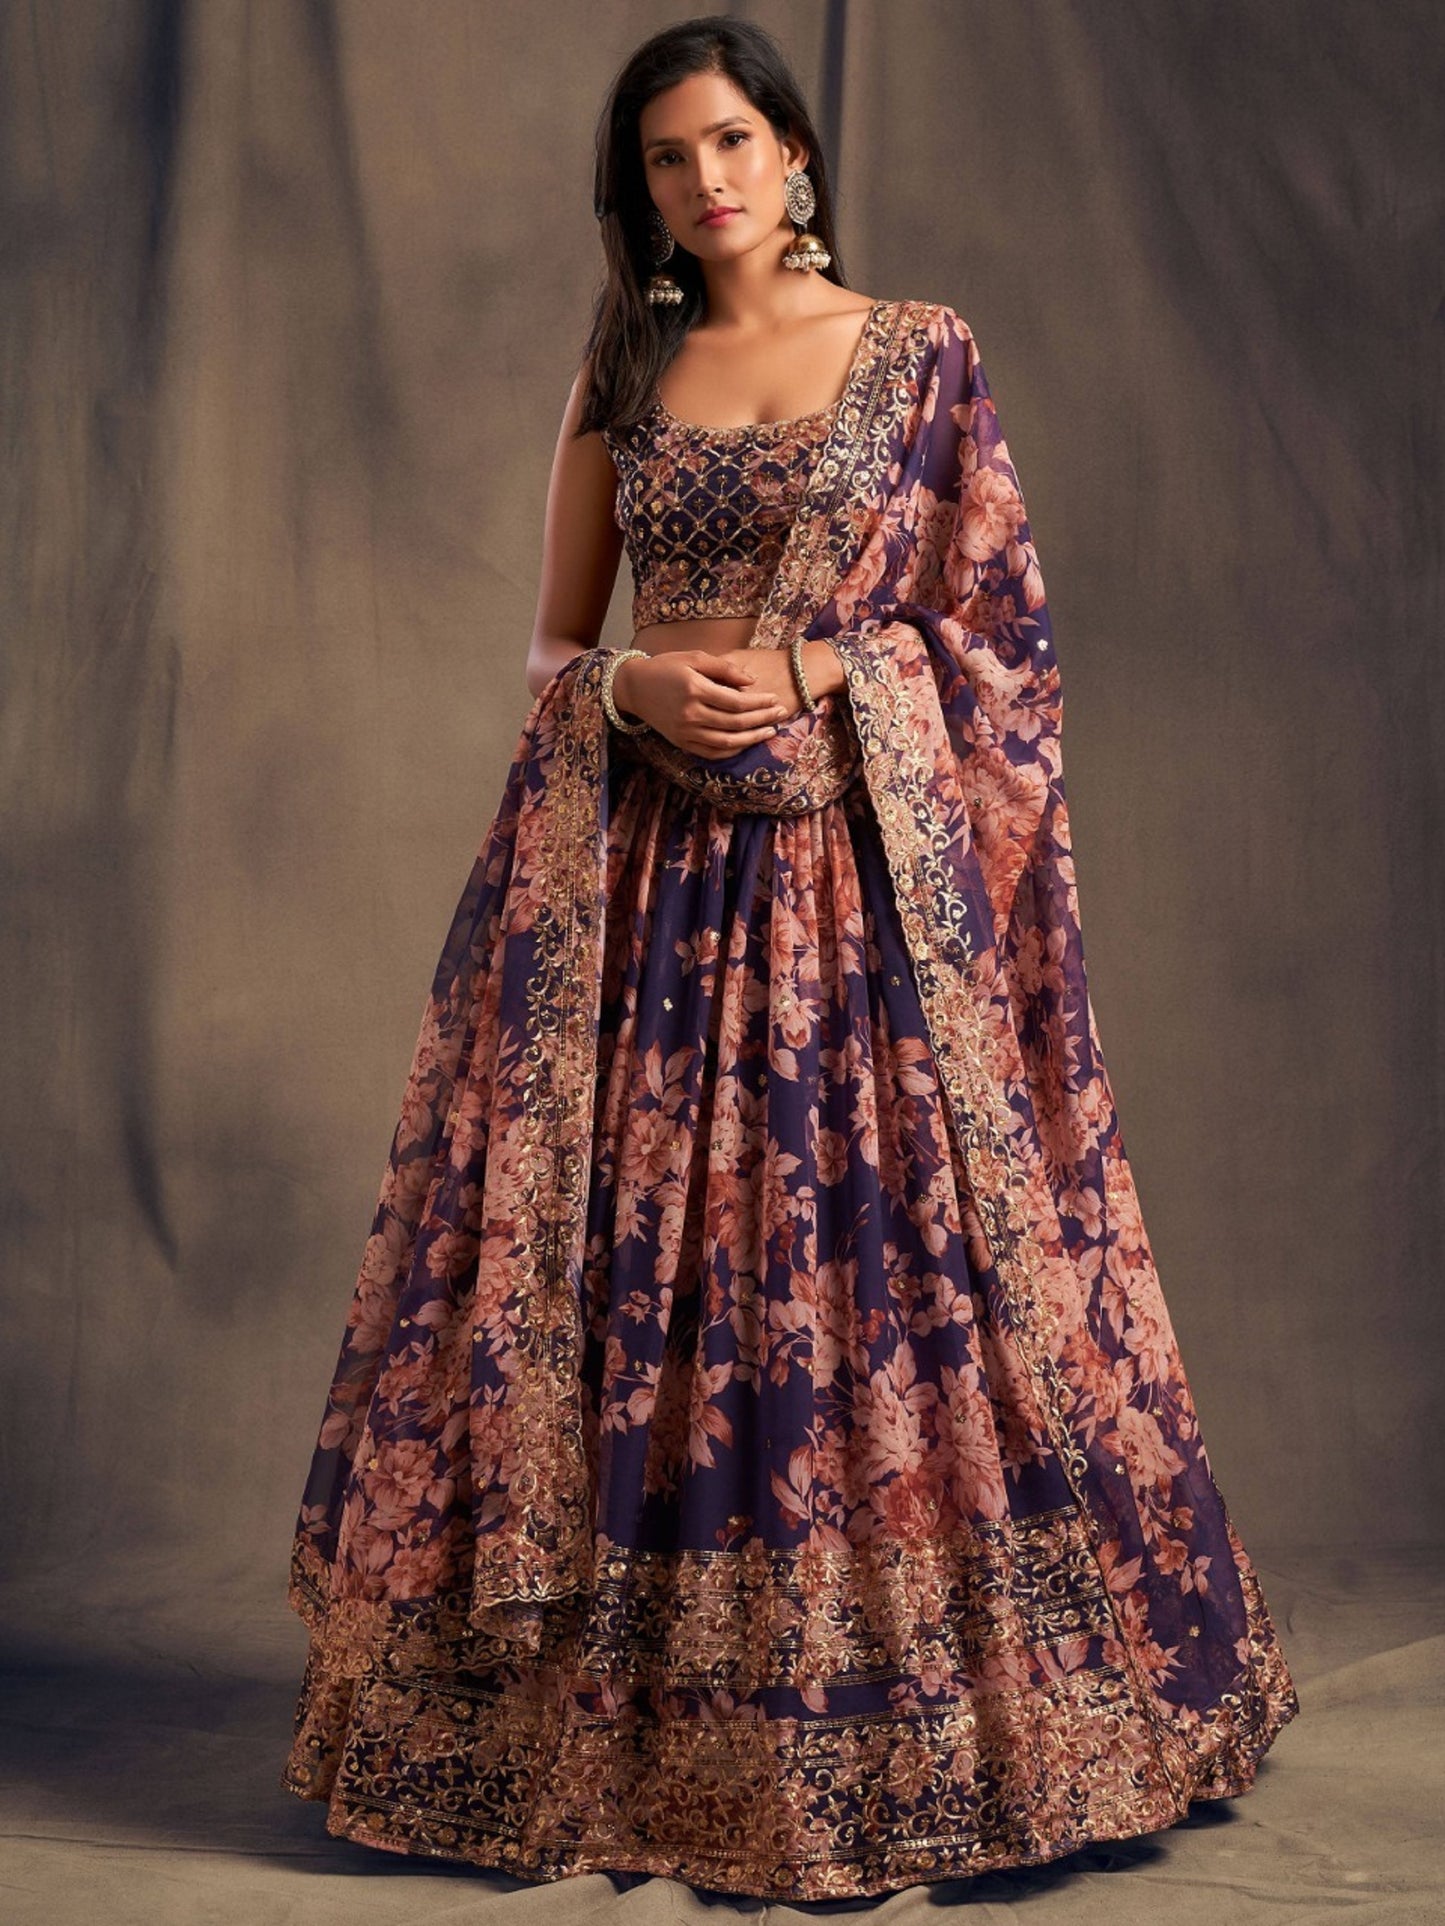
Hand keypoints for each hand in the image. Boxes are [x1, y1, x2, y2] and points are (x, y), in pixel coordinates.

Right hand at [614, 649, 790, 759]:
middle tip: (780, 713)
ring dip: (752, 738)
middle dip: (762, 719)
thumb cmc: (666, 667)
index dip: (759, 702)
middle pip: (736, 723)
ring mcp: (685, 732)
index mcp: (695, 689)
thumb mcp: (694, 657)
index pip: (736, 701)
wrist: (634, 687)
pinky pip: (712, 753)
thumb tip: (752, 681)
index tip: (775, 698)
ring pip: (727, 742)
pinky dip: (732, 751)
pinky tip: (746, 743)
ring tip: (770, 731)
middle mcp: (690, 714)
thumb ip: (725, 668)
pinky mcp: (681, 743)